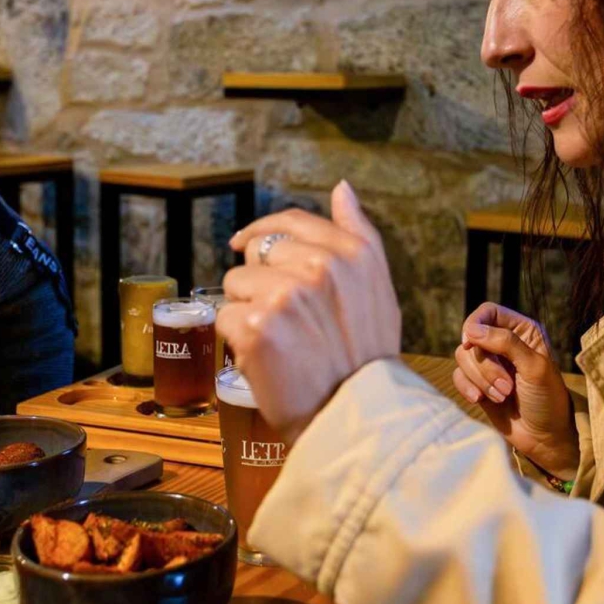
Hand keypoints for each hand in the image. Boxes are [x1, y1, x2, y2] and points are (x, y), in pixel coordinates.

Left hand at [219, 181, 400, 442]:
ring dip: (246, 310)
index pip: (291, 222)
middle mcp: (319, 267)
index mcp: (352, 254)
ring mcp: (285, 295)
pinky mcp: (256, 326)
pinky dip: (236, 340)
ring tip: (277, 340)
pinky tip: (264, 358)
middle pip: (257, 253)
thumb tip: (341, 188)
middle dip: (259, 281)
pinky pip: (225, 317)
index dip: (263, 230)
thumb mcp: (378, 288)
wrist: (355, 415)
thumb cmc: (367, 357)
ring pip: (236, 284)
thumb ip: (358, 234)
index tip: (244, 243)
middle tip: (282, 319)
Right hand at [454, 304, 575, 473]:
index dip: (475, 324)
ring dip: (480, 379)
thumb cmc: (547, 399)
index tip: (472, 343)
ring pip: (462, 357)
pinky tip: (481, 400)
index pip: (488, 312)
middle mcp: (503, 343)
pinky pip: (458, 376)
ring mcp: (489, 364)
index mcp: (522, 331)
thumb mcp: (534, 367)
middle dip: (484, 365)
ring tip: (502, 396)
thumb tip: (471, 330)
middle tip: (506, 386)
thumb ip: (505, 342)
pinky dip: (467, 388)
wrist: (544, 437)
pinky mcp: (479, 384)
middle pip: (471, 337)